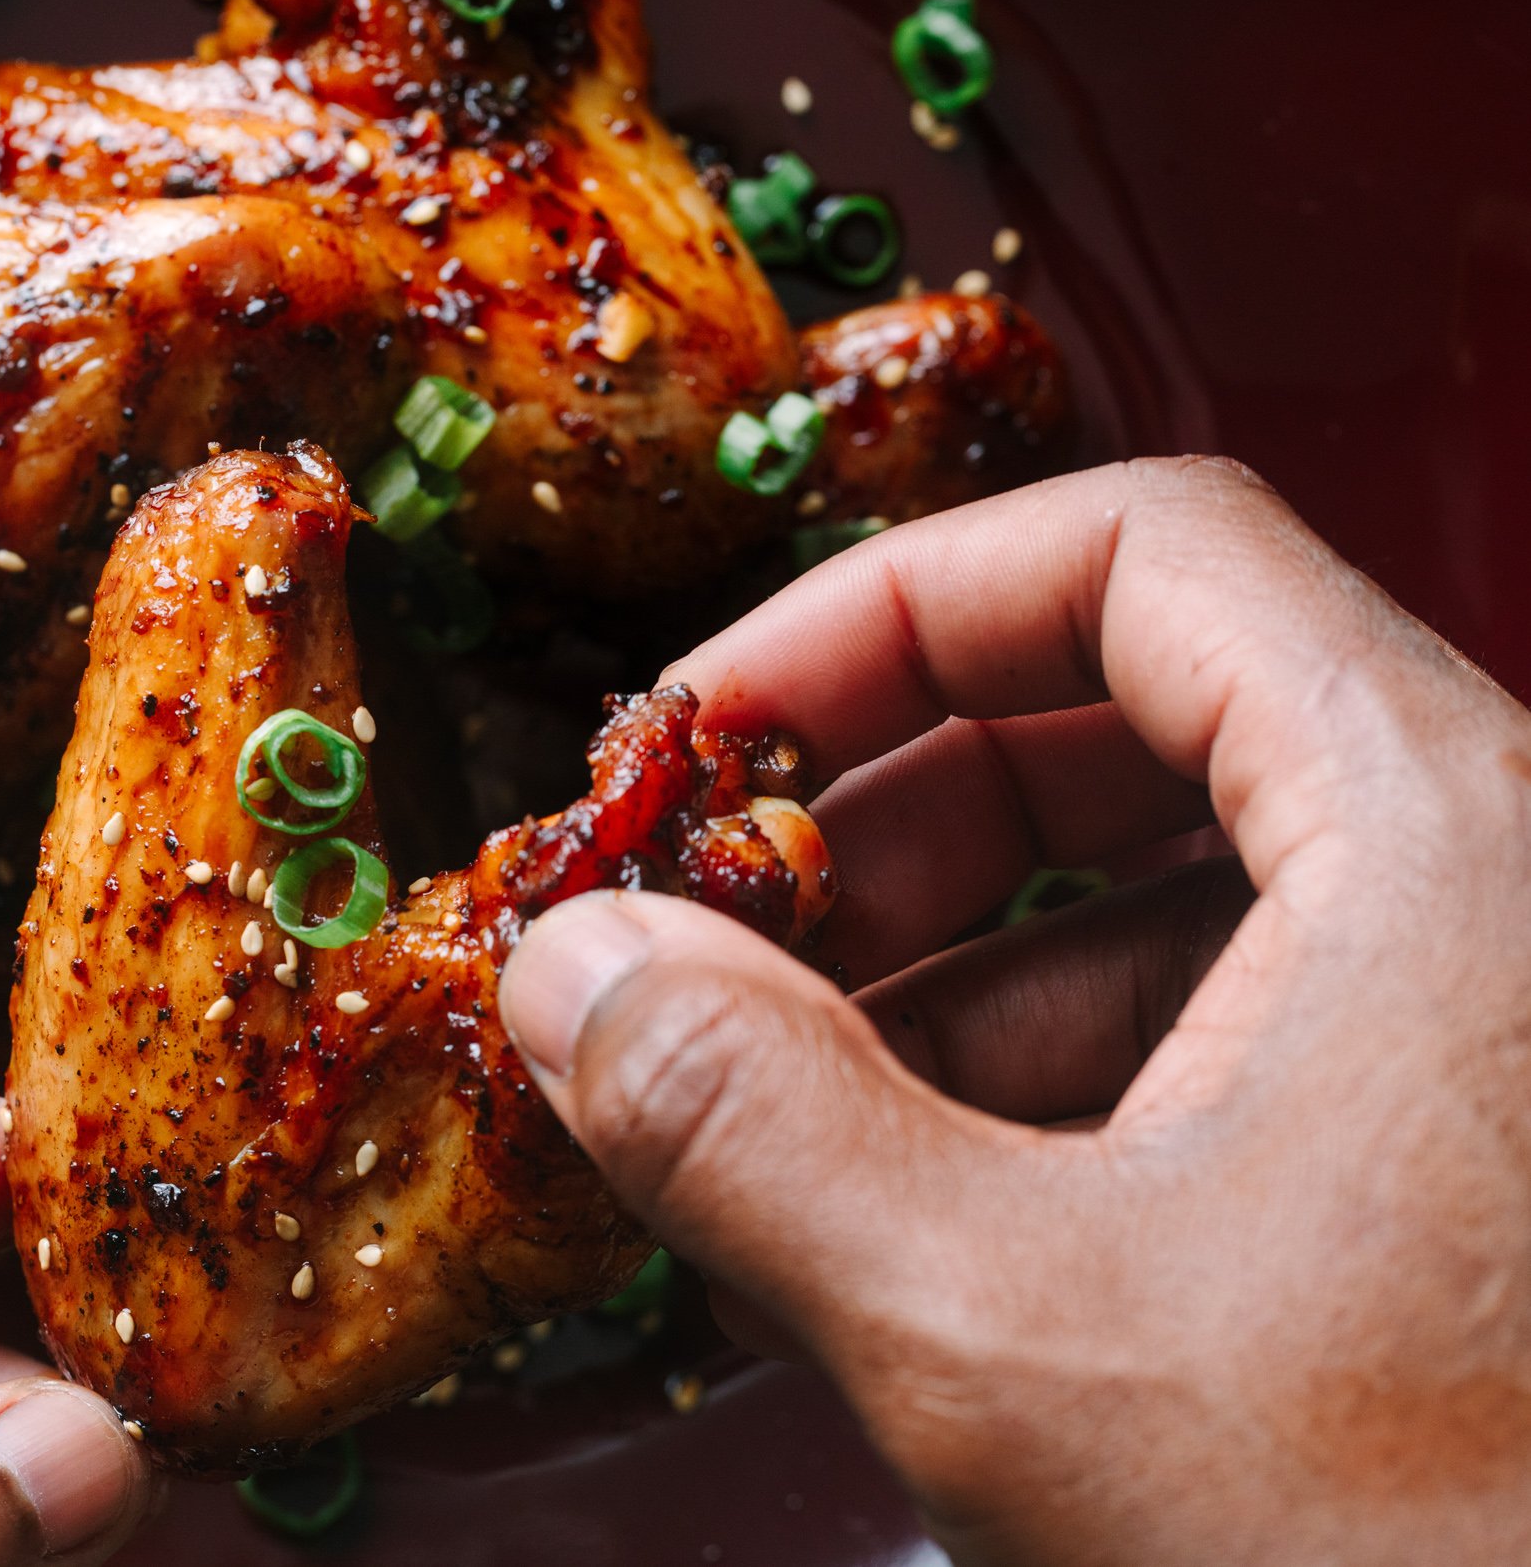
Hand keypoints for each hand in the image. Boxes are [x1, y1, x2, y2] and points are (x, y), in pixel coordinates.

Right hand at [503, 458, 1530, 1563]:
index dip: (883, 612)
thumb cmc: (1445, 1566)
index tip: (714, 732)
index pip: (1135, 548)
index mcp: (1442, 835)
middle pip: (1130, 716)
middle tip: (710, 930)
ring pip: (1164, 903)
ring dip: (930, 984)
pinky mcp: (1459, 1167)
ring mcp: (1481, 1033)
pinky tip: (885, 1229)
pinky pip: (1219, 1049)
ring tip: (757, 1117)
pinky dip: (1032, 1100)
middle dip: (879, 819)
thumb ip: (751, 1125)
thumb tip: (575, 971)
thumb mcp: (1022, 1342)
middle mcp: (1494, 889)